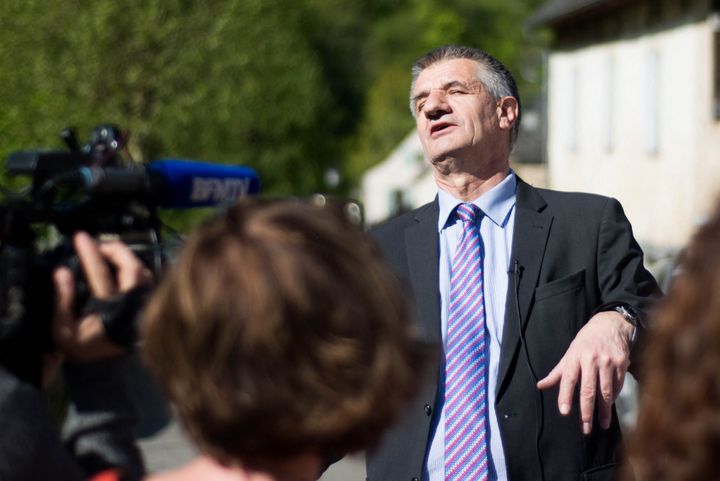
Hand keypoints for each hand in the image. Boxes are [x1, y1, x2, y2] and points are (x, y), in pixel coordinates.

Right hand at [52, 232, 152, 362]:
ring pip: (143, 270)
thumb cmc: (83, 347)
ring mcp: (144, 303)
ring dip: (126, 256)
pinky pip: (147, 277)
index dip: (90, 252)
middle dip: (114, 249)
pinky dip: (135, 266)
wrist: (107, 369)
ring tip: (107, 252)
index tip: (80, 237)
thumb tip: (61, 271)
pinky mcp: (150, 304)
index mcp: (109, 309)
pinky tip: (122, 264)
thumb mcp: (63, 330)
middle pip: (131, 267)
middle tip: (97, 244)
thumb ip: (62, 300)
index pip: (99, 273)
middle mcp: (131, 303)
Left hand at [536, 310, 634, 433]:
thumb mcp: (569, 353)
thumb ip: (557, 372)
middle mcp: (591, 359)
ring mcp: (608, 361)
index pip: (568, 379)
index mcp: (575, 356)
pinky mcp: (622, 363)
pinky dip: (613, 398)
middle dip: (587, 412)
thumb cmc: (585, 342)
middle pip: (588, 390)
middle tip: (585, 428)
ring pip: (605, 391)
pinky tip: (610, 405)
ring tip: (602, 424)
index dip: (566, 396)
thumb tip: (540, 386)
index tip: (564, 412)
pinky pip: (617, 386)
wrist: (610, 325)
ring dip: (604, 411)